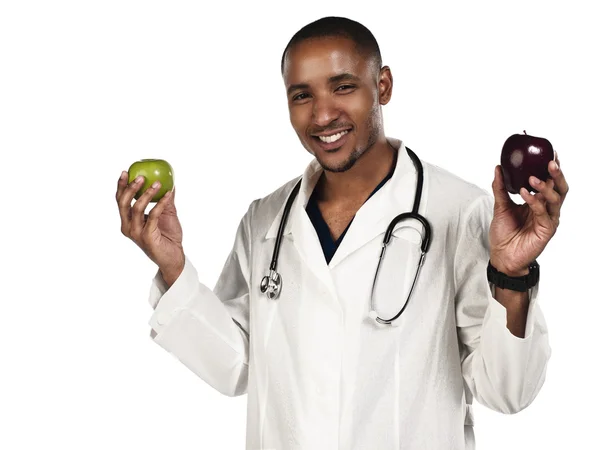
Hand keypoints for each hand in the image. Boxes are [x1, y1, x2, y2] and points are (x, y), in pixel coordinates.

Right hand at [116, 171, 184, 277]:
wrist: (174, 257)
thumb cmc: (168, 236)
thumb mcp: (166, 214)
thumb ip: (165, 200)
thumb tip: (169, 182)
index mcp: (128, 221)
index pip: (120, 201)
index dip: (121, 186)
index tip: (126, 171)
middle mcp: (128, 227)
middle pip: (123, 203)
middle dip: (130, 188)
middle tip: (140, 176)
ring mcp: (136, 233)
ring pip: (136, 208)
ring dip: (147, 194)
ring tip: (157, 183)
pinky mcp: (147, 237)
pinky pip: (153, 216)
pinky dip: (160, 204)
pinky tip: (168, 194)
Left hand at [489, 153, 568, 275]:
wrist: (502, 256)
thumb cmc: (504, 234)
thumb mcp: (500, 206)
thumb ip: (501, 188)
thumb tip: (498, 168)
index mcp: (539, 202)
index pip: (550, 182)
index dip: (553, 168)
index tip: (550, 152)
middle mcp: (547, 209)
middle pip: (560, 188)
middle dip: (557, 174)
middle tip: (550, 161)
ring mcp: (548, 219)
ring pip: (556, 199)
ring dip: (545, 186)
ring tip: (532, 178)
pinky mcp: (546, 230)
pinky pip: (544, 213)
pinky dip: (535, 201)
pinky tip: (525, 194)